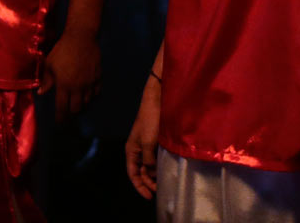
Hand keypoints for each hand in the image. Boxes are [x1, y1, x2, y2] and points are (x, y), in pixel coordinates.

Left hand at [38, 28, 100, 119]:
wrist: (81, 38)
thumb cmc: (62, 50)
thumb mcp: (49, 64)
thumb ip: (46, 80)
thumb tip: (41, 92)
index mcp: (64, 85)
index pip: (62, 107)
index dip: (60, 118)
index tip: (59, 123)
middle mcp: (78, 88)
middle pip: (76, 109)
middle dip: (71, 113)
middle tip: (67, 112)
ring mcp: (89, 83)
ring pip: (87, 102)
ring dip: (81, 104)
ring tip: (77, 102)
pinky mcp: (98, 77)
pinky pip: (96, 92)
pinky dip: (92, 95)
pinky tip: (88, 93)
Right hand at [125, 76, 162, 198]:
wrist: (158, 101)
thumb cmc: (150, 121)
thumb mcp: (148, 143)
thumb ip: (149, 160)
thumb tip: (152, 173)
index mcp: (131, 150)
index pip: (132, 173)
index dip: (139, 186)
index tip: (150, 197)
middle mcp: (138, 150)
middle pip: (141, 172)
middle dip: (149, 182)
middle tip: (160, 190)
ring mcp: (147, 146)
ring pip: (150, 166)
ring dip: (155, 175)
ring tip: (165, 183)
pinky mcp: (155, 142)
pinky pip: (156, 159)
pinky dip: (160, 166)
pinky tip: (168, 170)